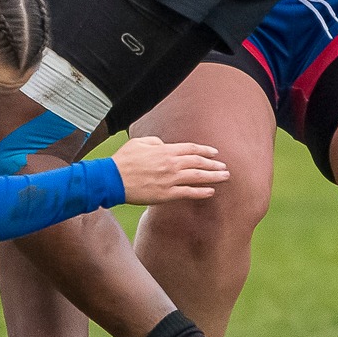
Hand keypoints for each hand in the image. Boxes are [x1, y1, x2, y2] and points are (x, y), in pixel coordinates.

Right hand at [112, 136, 226, 203]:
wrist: (112, 178)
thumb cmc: (123, 160)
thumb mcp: (139, 142)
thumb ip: (155, 142)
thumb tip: (165, 145)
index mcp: (165, 150)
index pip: (191, 149)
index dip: (205, 151)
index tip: (215, 153)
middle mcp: (171, 164)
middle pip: (198, 162)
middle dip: (214, 164)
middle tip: (224, 167)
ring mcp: (170, 179)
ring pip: (198, 177)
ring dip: (213, 176)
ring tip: (224, 177)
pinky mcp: (166, 194)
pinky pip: (188, 192)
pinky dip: (201, 192)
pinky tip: (210, 192)